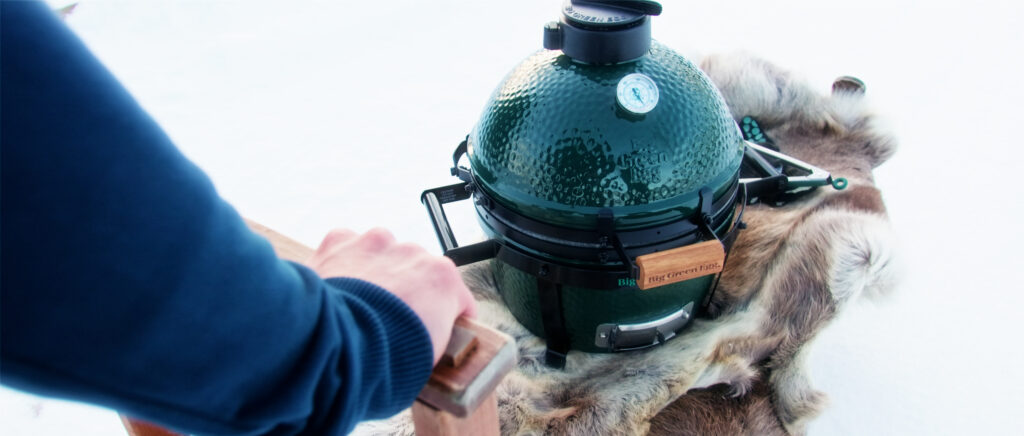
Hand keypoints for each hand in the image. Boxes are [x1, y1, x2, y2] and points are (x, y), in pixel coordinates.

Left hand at [305, 228, 476, 365]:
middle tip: (388, 322)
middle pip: (415, 270)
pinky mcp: (340, 243)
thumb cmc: (385, 358)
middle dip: (405, 291)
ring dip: (375, 274)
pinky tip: (337, 289)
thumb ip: (435, 336)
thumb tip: (425, 344)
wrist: (337, 348)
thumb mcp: (431, 357)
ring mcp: (376, 244)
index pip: (455, 294)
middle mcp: (413, 253)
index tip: (434, 327)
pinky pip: (346, 248)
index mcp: (442, 280)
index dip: (446, 314)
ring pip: (381, 254)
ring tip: (359, 306)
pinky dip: (343, 264)